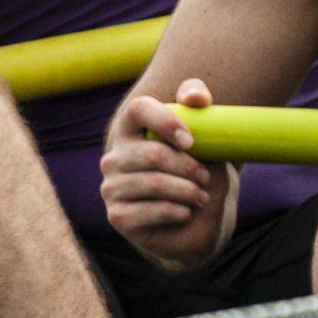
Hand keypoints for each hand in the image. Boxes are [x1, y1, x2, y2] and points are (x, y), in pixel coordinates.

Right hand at [101, 78, 231, 271]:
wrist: (194, 219)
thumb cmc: (196, 170)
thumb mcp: (205, 137)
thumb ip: (198, 104)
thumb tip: (195, 98)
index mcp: (130, 129)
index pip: (138, 109)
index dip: (166, 121)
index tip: (191, 141)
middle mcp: (113, 157)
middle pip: (153, 153)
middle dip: (188, 167)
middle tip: (206, 178)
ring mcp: (111, 187)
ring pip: (155, 183)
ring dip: (188, 191)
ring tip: (202, 197)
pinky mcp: (117, 216)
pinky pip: (151, 210)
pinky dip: (177, 211)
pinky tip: (186, 212)